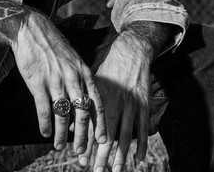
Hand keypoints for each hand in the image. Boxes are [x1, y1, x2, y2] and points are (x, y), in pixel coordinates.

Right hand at [11, 11, 105, 152]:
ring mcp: (55, 81)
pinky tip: (45, 133)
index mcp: (83, 71)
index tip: (103, 140)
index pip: (97, 102)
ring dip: (62, 134)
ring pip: (63, 115)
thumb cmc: (52, 45)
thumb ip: (80, 78)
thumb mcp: (73, 58)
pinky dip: (45, 125)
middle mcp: (72, 77)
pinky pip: (44, 110)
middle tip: (81, 151)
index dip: (100, 123)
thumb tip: (83, 100)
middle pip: (82, 113)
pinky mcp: (38, 83)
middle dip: (83, 136)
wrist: (31, 29)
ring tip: (59, 145)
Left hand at [88, 32, 152, 171]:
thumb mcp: (93, 84)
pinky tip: (139, 159)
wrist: (132, 52)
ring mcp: (131, 106)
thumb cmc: (110, 69)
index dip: (87, 144)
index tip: (81, 159)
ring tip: (115, 171)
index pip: (92, 126)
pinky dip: (142, 145)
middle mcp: (116, 104)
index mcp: (101, 99)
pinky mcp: (144, 105)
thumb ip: (82, 105)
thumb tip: (69, 124)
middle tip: (95, 171)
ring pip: (126, 136)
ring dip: (120, 157)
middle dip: (101, 155)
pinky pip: (143, 129)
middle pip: (108, 135)